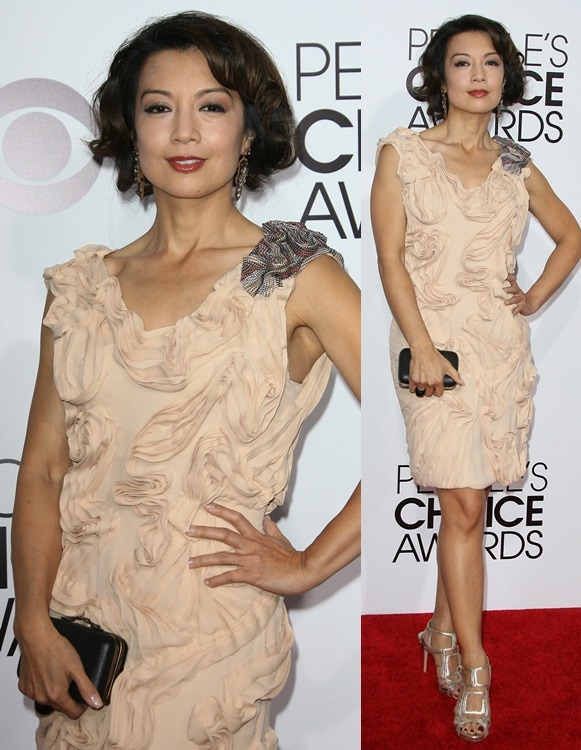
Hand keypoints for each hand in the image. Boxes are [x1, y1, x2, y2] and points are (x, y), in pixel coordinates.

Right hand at [16, 618, 101, 717]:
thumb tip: (97, 703)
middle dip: (69, 699)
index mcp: (56, 695)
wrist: (36, 637)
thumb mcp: (77, 667)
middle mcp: (42, 698)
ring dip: (56, 693)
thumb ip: (87, 687)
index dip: (83, 706)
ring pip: (48, 700)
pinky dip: (43, 687)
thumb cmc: (56, 649)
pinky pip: (37, 693)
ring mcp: (31, 693)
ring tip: (60, 676)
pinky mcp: (24, 687)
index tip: (85, 697)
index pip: (73, 713)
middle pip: (60, 707)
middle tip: (73, 681)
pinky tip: (47, 674)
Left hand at [186, 503, 310, 595]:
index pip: (236, 519)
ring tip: (190, 562)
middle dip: (204, 531)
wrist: (301, 571)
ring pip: (222, 557)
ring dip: (204, 560)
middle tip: (188, 530)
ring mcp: (249, 560)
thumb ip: (270, 528)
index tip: (207, 507)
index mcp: (256, 536)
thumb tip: (266, 519)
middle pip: (223, 534)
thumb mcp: (280, 538)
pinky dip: (217, 579)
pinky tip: (208, 582)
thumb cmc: (291, 557)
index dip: (221, 511)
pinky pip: (230, 576)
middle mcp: (250, 545)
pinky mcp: (251, 574)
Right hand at [409, 348, 462, 397]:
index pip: (438, 394)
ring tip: (423, 382)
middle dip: (430, 390)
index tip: (436, 388)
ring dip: (422, 388)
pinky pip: (412, 389)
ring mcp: (420, 382)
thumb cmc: (434, 357)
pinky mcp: (413, 379)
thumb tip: (462, 383)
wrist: (423, 351)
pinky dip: (413, 387)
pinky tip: (416, 384)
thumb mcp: (448, 366)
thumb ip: (455, 376)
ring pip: (421, 391)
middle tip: (429, 384)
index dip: (438, 391)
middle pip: (429, 394)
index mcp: (438, 381)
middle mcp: (429, 383)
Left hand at [504, 273, 536, 315]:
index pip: (512, 282)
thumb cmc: (519, 297)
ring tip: (505, 303)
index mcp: (515, 289)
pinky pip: (518, 309)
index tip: (505, 277)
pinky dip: (514, 311)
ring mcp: (520, 300)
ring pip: (515, 299)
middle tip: (502, 290)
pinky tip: (511, 313)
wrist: (529, 304)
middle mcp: (518, 293)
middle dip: (508, 289)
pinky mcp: (521, 307)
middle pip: (514, 289)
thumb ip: (510, 283)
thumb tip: (505, 276)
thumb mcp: (515, 289)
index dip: (509, 279)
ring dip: (510, 301)